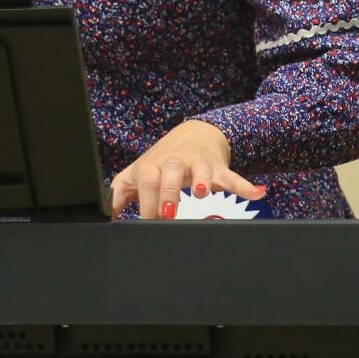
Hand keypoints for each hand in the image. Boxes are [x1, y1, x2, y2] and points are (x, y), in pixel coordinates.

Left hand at [110, 119, 266, 219]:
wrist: (193, 134)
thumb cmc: (161, 161)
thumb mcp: (138, 174)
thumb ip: (119, 196)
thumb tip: (101, 219)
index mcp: (152, 166)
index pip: (146, 182)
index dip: (146, 202)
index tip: (149, 223)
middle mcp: (173, 162)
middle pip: (169, 174)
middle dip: (169, 193)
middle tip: (169, 214)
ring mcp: (197, 163)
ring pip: (199, 170)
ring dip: (201, 181)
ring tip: (203, 192)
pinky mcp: (218, 167)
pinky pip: (232, 176)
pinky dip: (245, 185)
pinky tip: (258, 193)